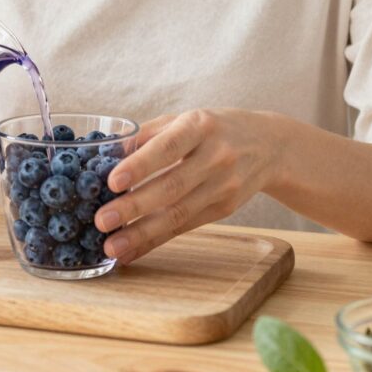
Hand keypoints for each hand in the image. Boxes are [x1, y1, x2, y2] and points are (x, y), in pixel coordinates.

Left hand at [94, 109, 279, 264]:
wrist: (270, 146)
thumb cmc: (214, 129)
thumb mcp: (185, 119)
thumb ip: (147, 135)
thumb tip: (104, 158)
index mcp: (200, 126)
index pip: (169, 146)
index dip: (141, 165)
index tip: (113, 181)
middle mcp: (216, 156)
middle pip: (172, 186)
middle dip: (134, 207)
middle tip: (102, 220)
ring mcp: (224, 186)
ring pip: (178, 213)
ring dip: (142, 233)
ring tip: (111, 246)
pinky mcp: (225, 210)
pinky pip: (185, 227)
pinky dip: (155, 241)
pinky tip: (131, 252)